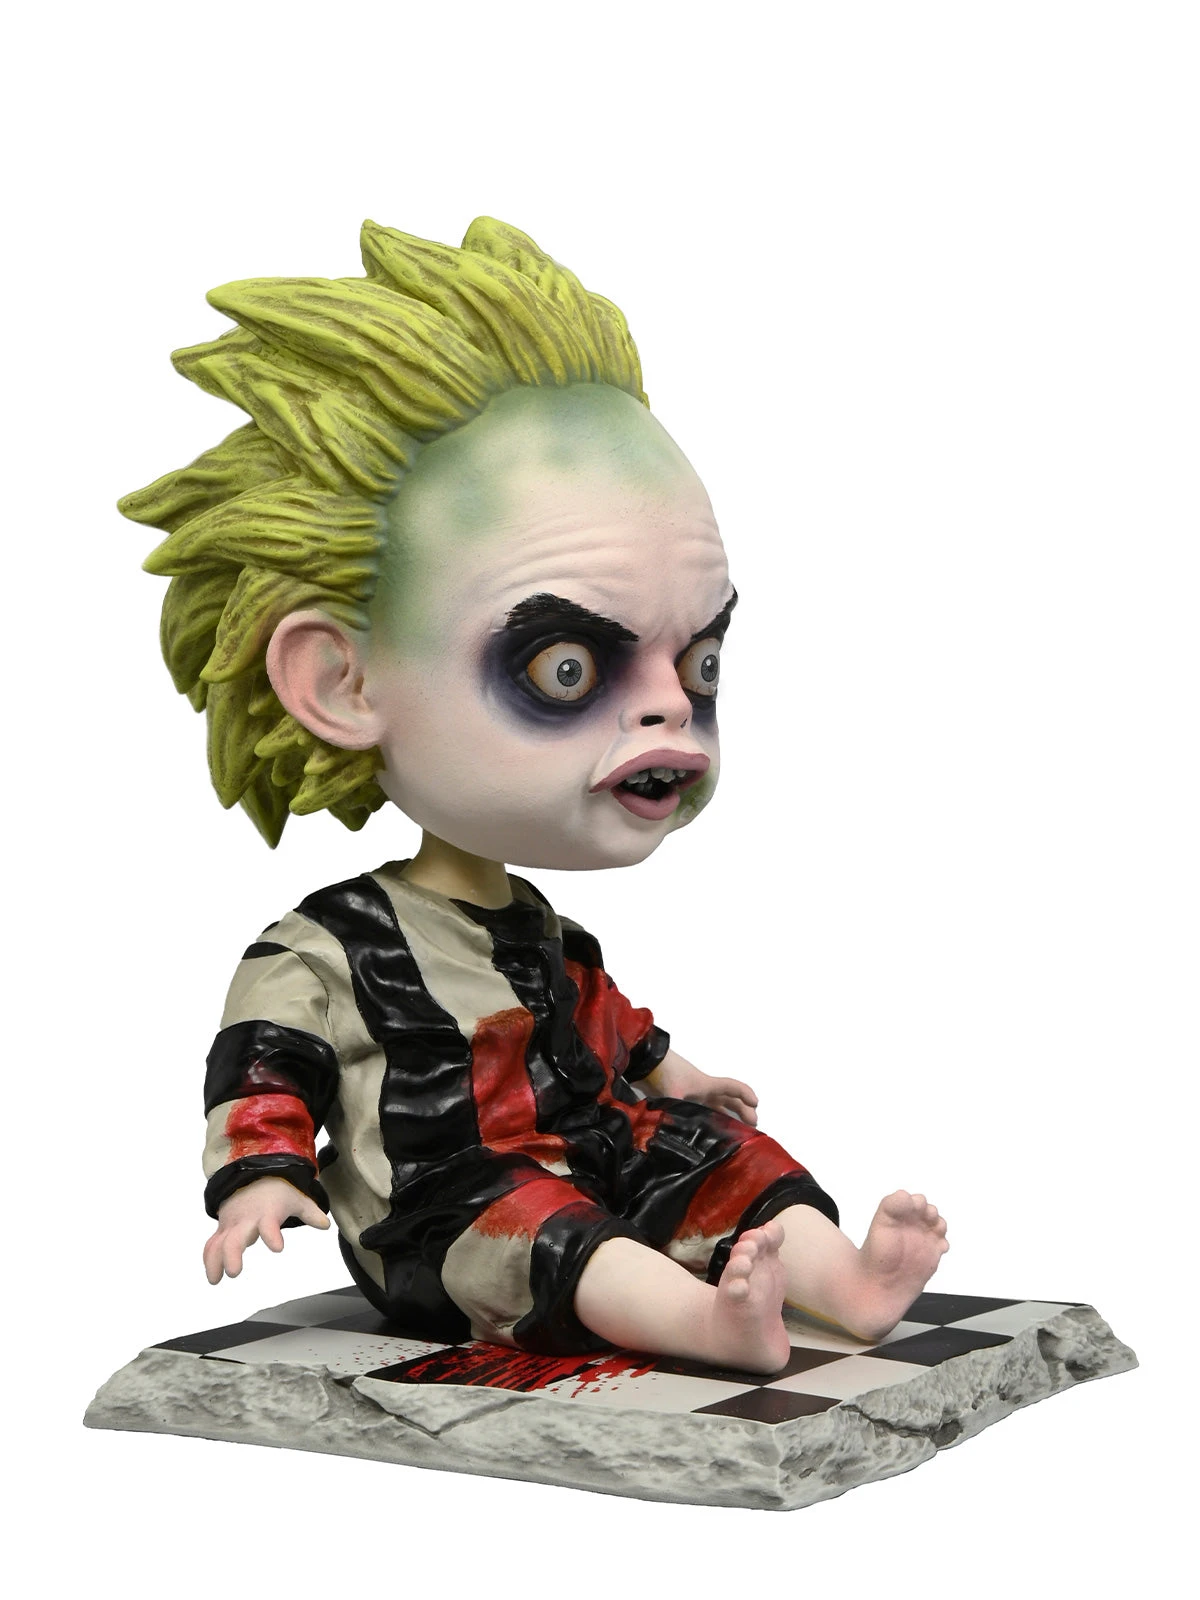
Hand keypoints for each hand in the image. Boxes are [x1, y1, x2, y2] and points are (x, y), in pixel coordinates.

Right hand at [203, 1176, 329, 1284]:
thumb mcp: (297, 1199)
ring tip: (216, 1280)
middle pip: (235, 1238)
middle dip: (232, 1254)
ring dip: (215, 1261)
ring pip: (218, 1243)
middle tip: (235, 1272)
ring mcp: (232, 1225)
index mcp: (267, 1213)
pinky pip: (212, 1244)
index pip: (269, 1224)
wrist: (254, 1174)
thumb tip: (326, 1225)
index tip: (277, 1247)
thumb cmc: (277, 1191)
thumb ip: (311, 1214)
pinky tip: (213, 1276)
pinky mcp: (223, 1229)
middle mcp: (246, 1220)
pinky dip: (209, 1259)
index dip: (272, 1235)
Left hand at [643, 1049, 759, 1124]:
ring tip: (736, 1132)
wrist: (646, 1061)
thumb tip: (679, 1134)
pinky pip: (702, 1111)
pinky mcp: (682, 1100)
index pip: (732, 1088)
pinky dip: (710, 1119)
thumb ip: (676, 1112)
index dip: (745, 1094)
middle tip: (752, 1126)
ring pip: (717, 1106)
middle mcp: (703, 1091)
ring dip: (728, 1117)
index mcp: (706, 1086)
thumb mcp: (672, 1093)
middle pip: (729, 1100)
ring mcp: (694, 1095)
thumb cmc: (664, 1072)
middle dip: (742, 1111)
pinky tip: (709, 1131)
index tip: (756, 1104)